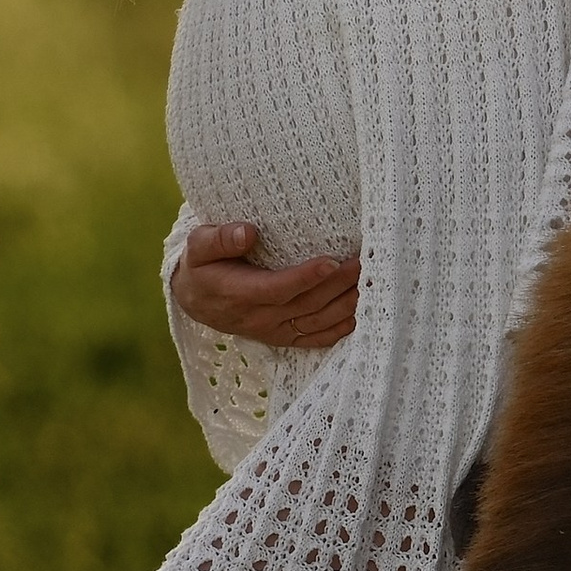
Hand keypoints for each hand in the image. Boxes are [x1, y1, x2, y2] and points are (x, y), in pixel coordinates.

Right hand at [170, 222, 360, 350]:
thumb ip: (219, 239)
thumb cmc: (202, 265)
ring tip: (373, 280)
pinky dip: (342, 328)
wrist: (196, 299)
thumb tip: (247, 232)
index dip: (305, 277)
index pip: (278, 289)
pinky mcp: (285, 337)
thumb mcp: (198, 246)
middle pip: (307, 304)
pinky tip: (363, 312)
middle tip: (366, 261)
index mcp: (238, 294)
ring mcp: (275, 330)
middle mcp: (260, 317)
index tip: (331, 261)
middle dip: (340, 284)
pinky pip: (317, 338)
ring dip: (348, 304)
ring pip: (318, 322)